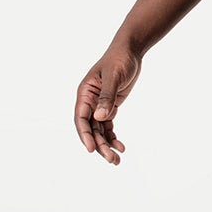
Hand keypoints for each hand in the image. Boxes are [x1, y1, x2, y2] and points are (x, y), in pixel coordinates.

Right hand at [75, 46, 140, 164]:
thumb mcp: (113, 77)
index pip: (81, 119)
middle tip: (111, 160)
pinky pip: (107, 126)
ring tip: (116, 160)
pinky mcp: (109, 106)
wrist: (130, 52)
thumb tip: (100, 117)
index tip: (92, 149)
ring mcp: (99, 105)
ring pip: (99, 130)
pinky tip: (120, 146)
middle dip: (99, 145)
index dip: (85, 135)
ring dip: (106, 145)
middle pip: (91, 129)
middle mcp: (89, 101)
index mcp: (85, 93)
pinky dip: (112, 137)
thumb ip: (107, 97)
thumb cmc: (119, 60)